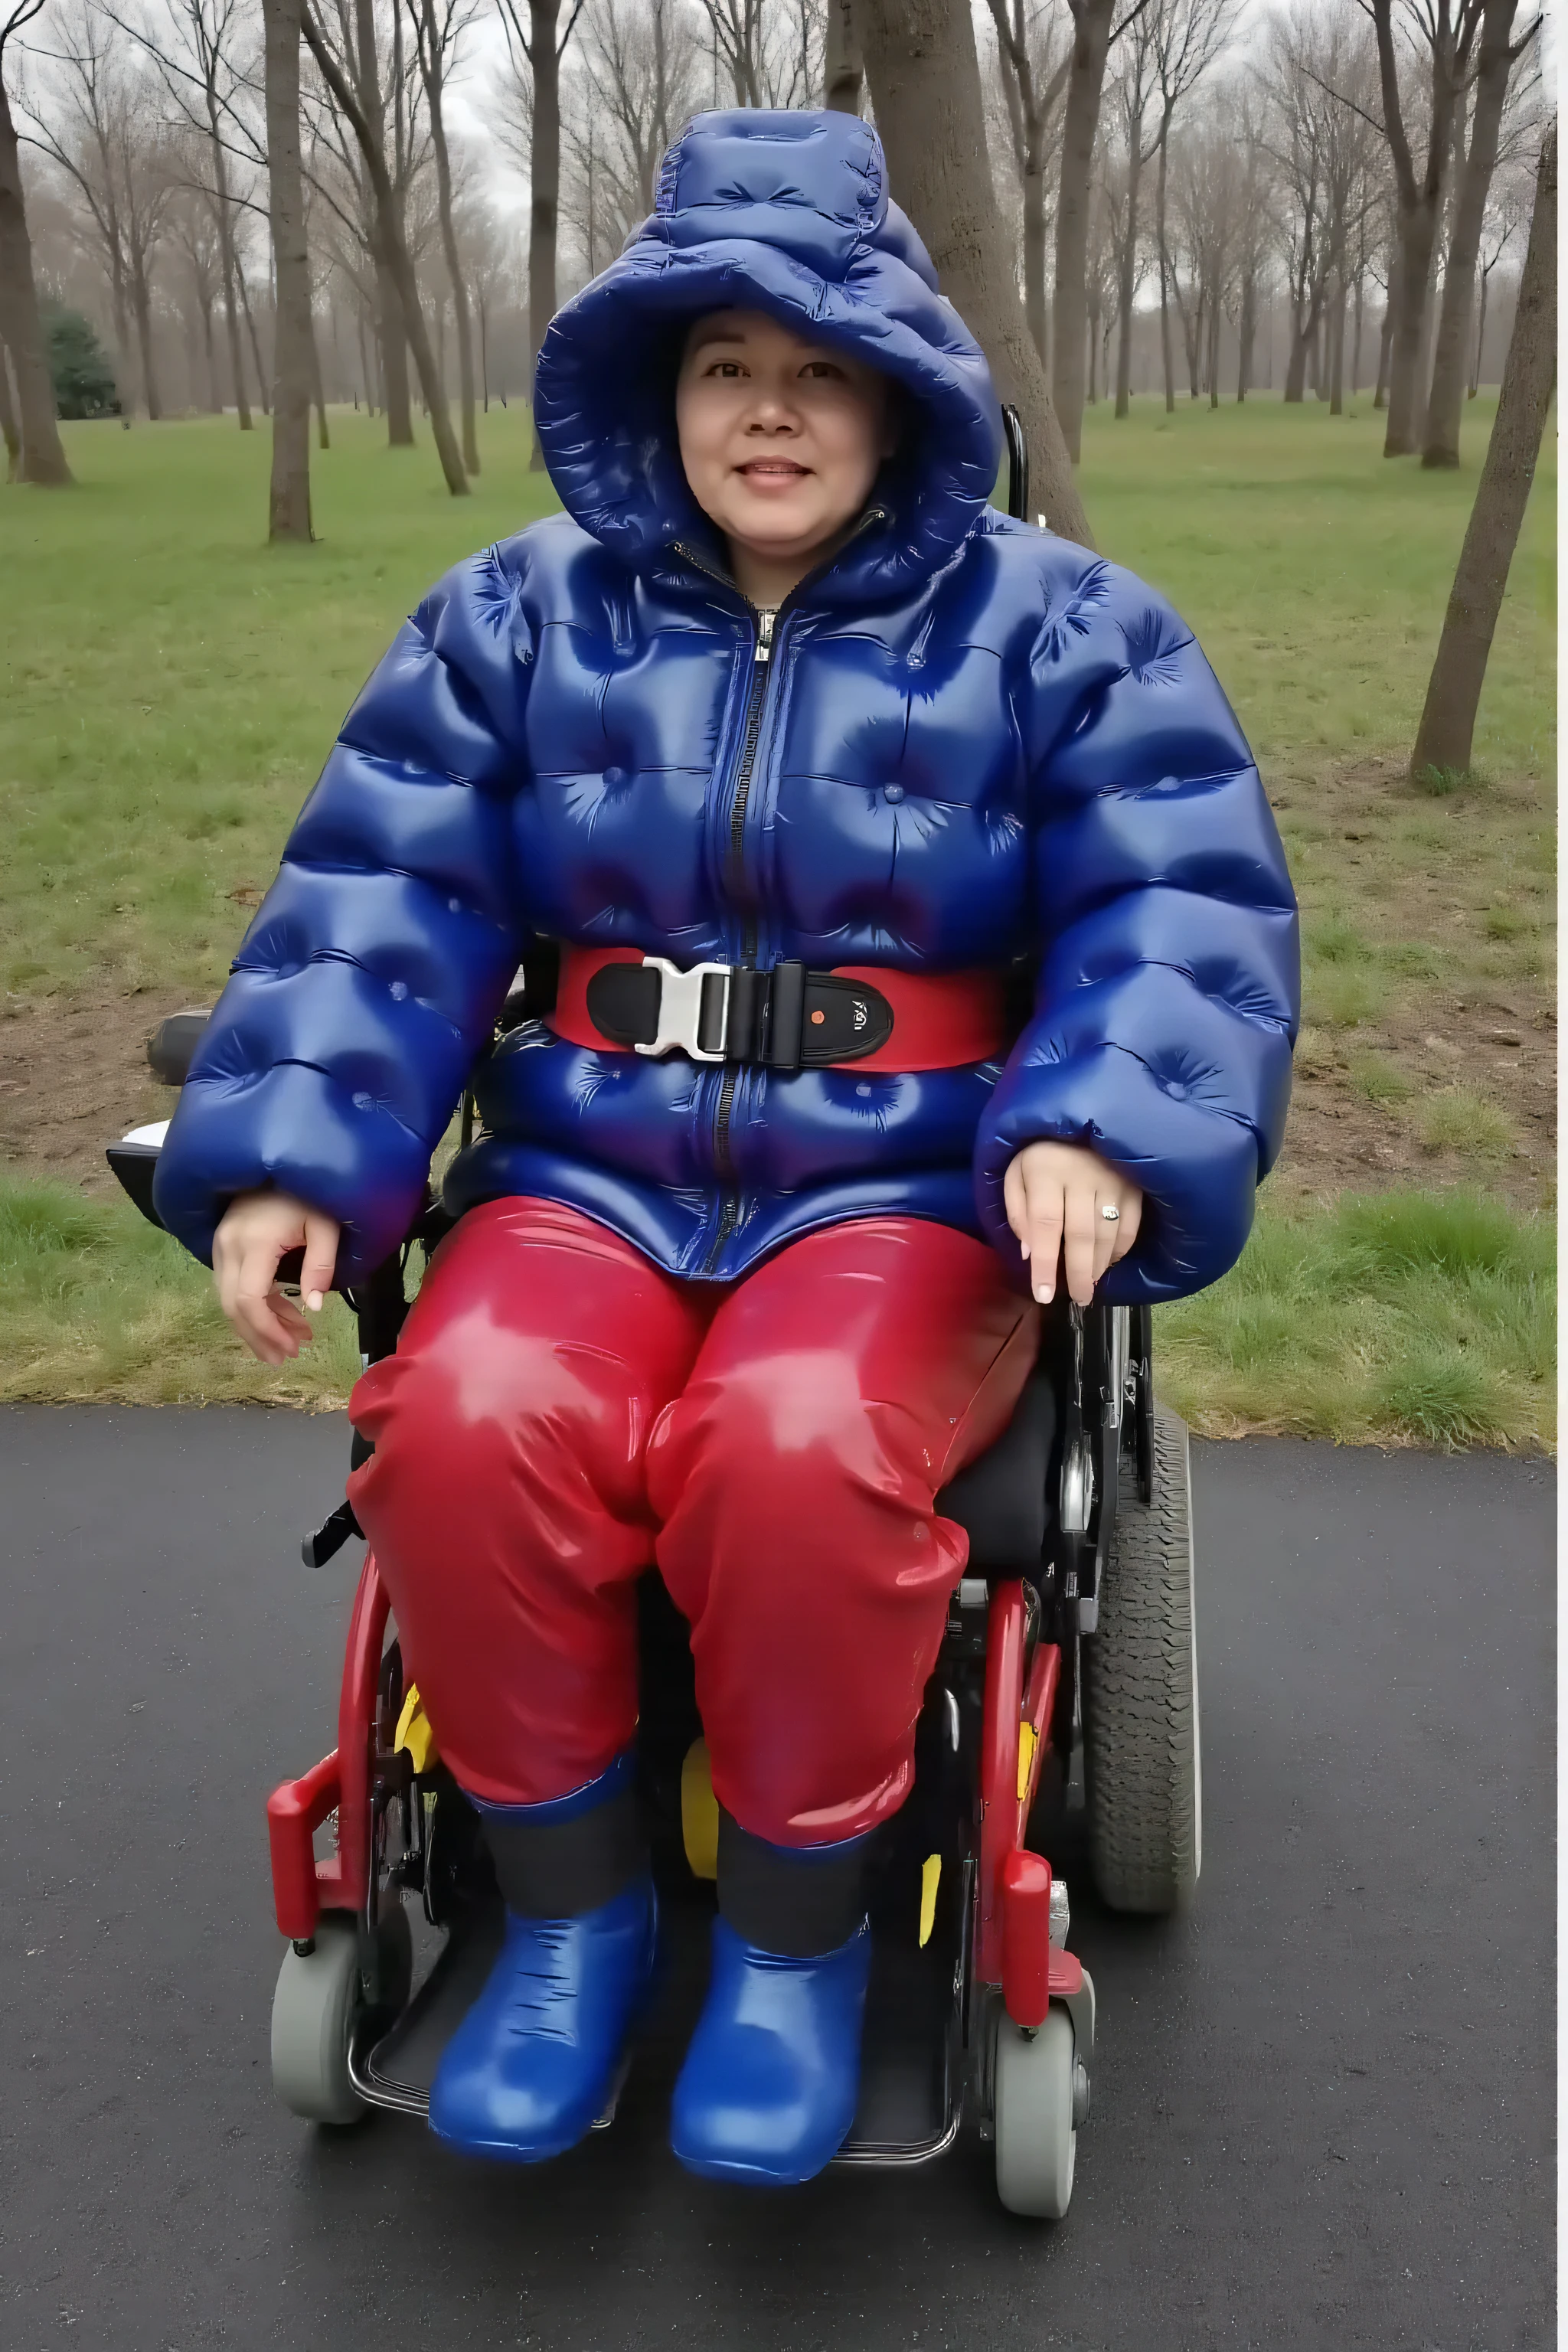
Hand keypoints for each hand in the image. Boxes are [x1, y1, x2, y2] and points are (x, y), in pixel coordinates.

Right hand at [212, 1189, 339, 1364]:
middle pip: (233, 1306)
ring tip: (290, 1344)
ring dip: (257, 1325)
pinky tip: (283, 1317)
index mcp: (255, 1242)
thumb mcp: (325, 1225)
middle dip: (259, 1337)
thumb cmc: (307, 1191)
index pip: (249, 1299)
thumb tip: (314, 1308)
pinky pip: (233, 1285)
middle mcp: (229, 1246)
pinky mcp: (223, 1244)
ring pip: (229, 1299)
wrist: (277, 1160)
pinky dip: (255, 1306)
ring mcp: (221, 1245)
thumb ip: (321, 1265)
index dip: (266, 1329)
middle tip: (288, 1358)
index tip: (290, 1348)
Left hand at [1003, 1141, 1142, 1307]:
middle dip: (1079, 1274)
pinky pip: (1130, 1224)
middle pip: (1081, 1235)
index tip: (1043, 1295)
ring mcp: (1113, 1178)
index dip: (1045, 1264)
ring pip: (1107, 1234)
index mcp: (1045, 1171)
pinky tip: (1109, 1262)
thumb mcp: (1015, 1174)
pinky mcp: (1134, 1182)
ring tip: (1090, 1286)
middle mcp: (1082, 1176)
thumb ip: (1018, 1212)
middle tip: (1077, 1300)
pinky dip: (1120, 1249)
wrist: (1078, 1118)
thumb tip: (1030, 1254)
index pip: (1045, 1226)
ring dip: (1099, 1266)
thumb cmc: (1040, 1152)